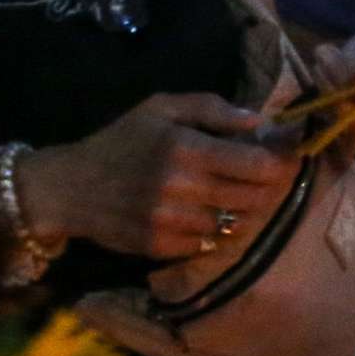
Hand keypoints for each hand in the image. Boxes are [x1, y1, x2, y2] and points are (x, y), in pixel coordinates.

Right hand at [21, 93, 297, 259]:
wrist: (71, 187)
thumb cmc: (122, 141)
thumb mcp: (160, 109)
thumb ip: (211, 108)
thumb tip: (258, 120)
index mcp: (185, 147)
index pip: (257, 164)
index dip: (280, 164)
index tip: (284, 161)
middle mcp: (181, 185)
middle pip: (253, 198)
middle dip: (263, 190)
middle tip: (256, 181)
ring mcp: (171, 220)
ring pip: (233, 224)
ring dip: (236, 213)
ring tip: (223, 198)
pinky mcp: (161, 247)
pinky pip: (207, 245)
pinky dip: (209, 234)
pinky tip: (195, 217)